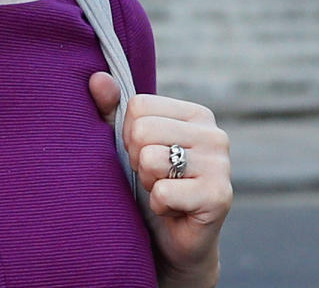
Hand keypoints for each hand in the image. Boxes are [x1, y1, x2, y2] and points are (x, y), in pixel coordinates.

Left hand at [89, 72, 230, 287]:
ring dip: (148, 183)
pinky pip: (163, 193)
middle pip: (142, 131)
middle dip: (137, 161)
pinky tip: (173, 210)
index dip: (128, 134)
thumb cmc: (150, 185)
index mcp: (196, 113)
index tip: (143, 155)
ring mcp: (221, 165)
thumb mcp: (127, 145)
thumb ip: (111, 110)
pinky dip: (158, 206)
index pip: (138, 106)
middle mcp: (214, 134)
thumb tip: (97, 77)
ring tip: (163, 191)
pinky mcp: (219, 196)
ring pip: (150, 159)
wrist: (173, 242)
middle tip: (153, 178)